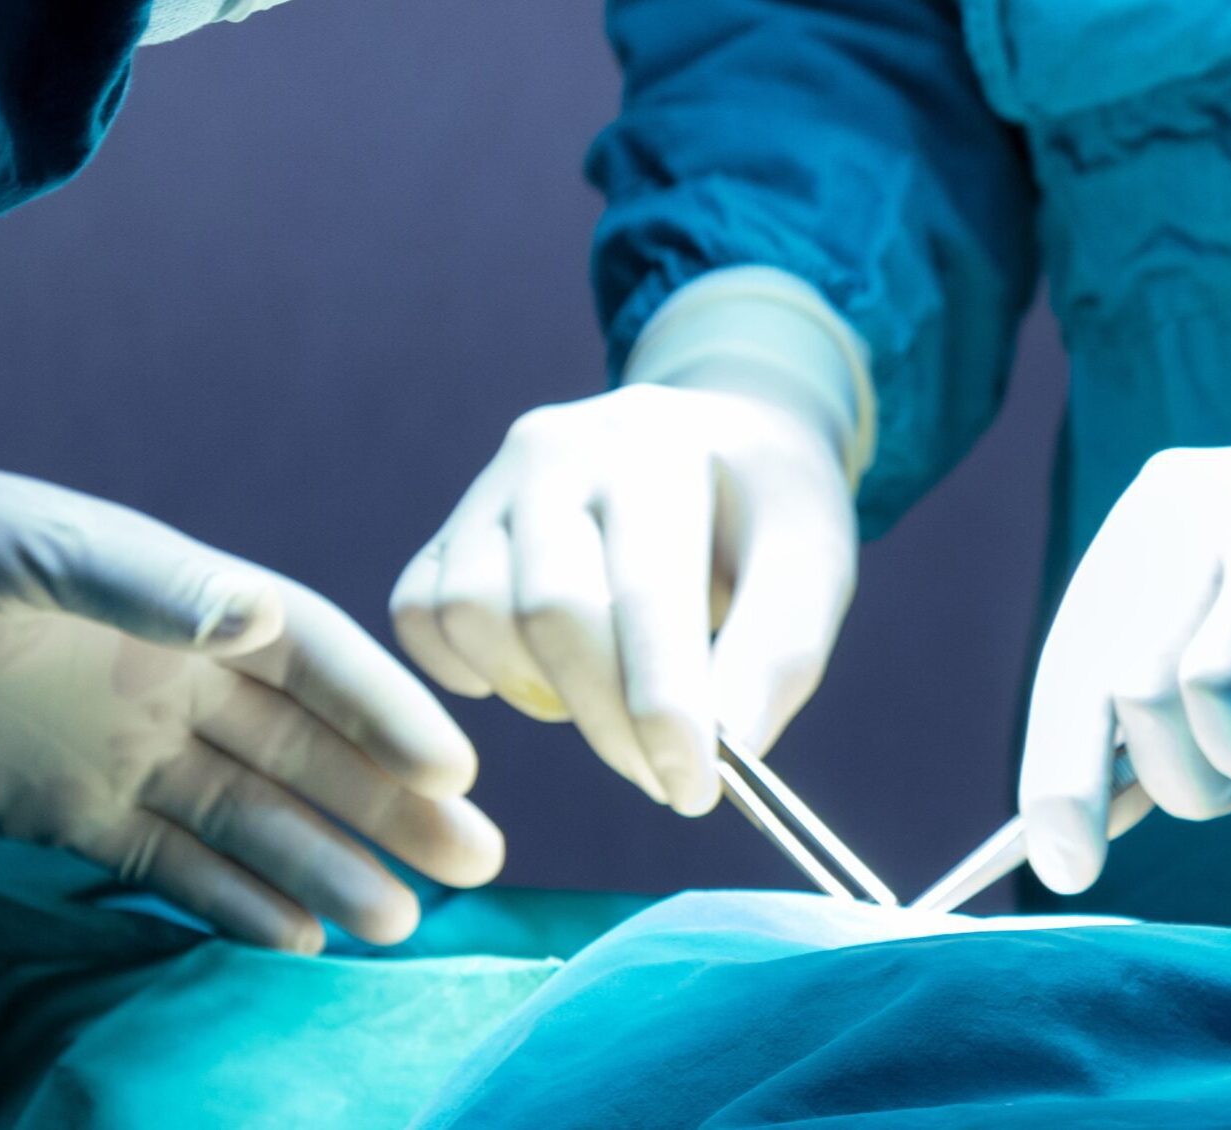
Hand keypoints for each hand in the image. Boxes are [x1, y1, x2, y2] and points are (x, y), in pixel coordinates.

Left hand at [0, 448, 502, 951]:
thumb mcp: (15, 546)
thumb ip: (137, 582)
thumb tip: (255, 617)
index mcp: (173, 597)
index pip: (307, 657)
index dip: (384, 710)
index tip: (456, 768)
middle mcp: (169, 673)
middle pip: (305, 747)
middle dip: (391, 802)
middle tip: (480, 864)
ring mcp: (120, 747)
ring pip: (251, 816)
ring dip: (327, 862)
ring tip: (402, 921)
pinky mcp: (61, 811)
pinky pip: (167, 863)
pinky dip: (232, 901)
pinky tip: (297, 938)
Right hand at [390, 385, 856, 814]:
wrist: (717, 440)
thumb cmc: (765, 513)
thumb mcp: (812, 562)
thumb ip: (779, 651)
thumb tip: (732, 747)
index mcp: (658, 447)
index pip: (645, 588)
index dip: (663, 703)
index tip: (693, 791)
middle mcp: (560, 448)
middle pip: (550, 608)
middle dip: (609, 720)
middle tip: (665, 779)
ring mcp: (494, 483)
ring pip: (469, 610)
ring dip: (538, 691)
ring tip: (609, 702)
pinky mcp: (453, 524)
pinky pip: (417, 611)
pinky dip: (463, 667)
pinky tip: (538, 677)